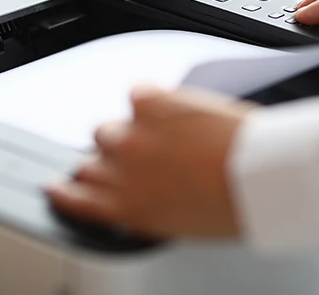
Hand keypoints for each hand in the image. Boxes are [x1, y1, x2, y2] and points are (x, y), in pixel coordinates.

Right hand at [46, 86, 256, 239]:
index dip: (65, 191)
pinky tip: (179, 108)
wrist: (260, 173)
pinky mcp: (150, 102)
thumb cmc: (235, 205)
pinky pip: (139, 94)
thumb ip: (151, 209)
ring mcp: (131, 136)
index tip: (58, 186)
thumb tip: (148, 199)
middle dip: (110, 159)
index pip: (77, 200)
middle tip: (139, 156)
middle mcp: (121, 173)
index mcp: (128, 210)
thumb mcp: (183, 225)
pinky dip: (157, 99)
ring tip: (162, 131)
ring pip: (108, 127)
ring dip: (129, 128)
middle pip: (90, 160)